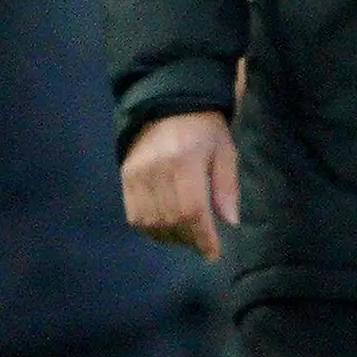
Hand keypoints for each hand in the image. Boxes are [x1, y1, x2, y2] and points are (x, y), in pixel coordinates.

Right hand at [121, 110, 239, 261]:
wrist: (167, 103)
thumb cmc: (203, 128)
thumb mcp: (224, 151)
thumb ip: (227, 187)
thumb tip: (230, 222)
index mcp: (185, 160)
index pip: (192, 210)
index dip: (203, 237)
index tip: (213, 253)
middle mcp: (157, 169)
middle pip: (170, 220)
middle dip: (188, 239)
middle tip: (201, 243)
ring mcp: (137, 174)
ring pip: (150, 222)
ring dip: (169, 237)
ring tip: (184, 237)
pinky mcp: (126, 177)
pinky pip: (134, 215)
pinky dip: (149, 229)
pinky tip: (164, 228)